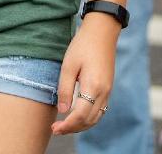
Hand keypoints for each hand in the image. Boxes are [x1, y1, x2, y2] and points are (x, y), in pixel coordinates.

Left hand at [52, 16, 117, 134]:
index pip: (80, 116)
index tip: (54, 128)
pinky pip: (100, 110)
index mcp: (94, 86)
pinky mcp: (108, 88)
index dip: (67, 126)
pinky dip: (88, 118)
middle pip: (89, 121)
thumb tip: (63, 111)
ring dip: (81, 125)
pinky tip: (77, 115)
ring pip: (96, 118)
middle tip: (56, 129)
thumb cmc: (83, 45)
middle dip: (72, 129)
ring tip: (64, 125)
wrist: (102, 31)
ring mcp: (108, 91)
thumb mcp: (69, 65)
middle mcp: (104, 92)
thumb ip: (65, 89)